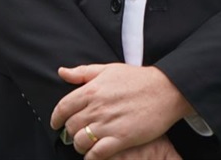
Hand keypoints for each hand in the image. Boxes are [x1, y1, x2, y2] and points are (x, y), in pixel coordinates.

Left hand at [51, 63, 191, 159]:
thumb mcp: (107, 69)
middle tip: (74, 135)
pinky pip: (99, 153)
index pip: (63, 107)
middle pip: (71, 126)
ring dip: (79, 146)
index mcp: (91, 90)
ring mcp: (109, 124)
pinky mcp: (122, 138)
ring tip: (84, 145)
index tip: (55, 123)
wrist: (165, 90)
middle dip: (69, 132)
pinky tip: (92, 156)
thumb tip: (62, 72)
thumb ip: (82, 72)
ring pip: (81, 141)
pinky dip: (92, 157)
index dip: (56, 118)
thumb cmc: (137, 79)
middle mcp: (96, 108)